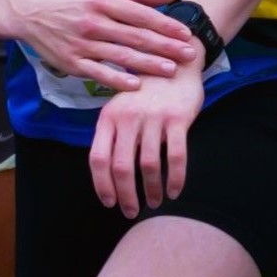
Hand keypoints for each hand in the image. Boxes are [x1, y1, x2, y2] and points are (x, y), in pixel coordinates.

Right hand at [19, 0, 197, 91]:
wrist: (28, 11)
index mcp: (102, 1)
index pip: (141, 15)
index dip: (165, 25)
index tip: (185, 34)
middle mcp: (93, 22)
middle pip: (135, 36)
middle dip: (164, 47)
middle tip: (188, 55)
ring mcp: (82, 44)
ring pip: (121, 56)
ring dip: (148, 65)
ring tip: (170, 71)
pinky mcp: (72, 62)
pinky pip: (99, 73)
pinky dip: (117, 79)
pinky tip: (136, 85)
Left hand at [86, 62, 200, 217]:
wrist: (175, 64)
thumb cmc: (144, 94)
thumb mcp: (120, 108)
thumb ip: (112, 135)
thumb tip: (108, 177)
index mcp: (108, 118)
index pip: (98, 158)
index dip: (102, 185)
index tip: (109, 203)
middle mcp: (128, 118)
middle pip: (122, 167)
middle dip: (126, 195)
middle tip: (131, 211)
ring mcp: (153, 118)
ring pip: (149, 165)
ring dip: (152, 190)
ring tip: (155, 202)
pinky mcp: (178, 119)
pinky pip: (176, 156)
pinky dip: (175, 179)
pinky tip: (174, 191)